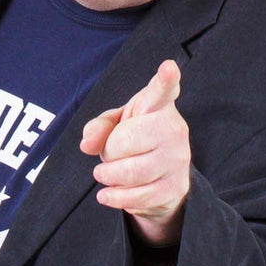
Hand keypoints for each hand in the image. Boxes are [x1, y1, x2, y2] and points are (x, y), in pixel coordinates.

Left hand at [79, 59, 190, 246]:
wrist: (162, 178)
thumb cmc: (136, 141)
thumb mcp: (115, 126)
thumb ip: (98, 127)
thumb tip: (87, 145)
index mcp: (158, 106)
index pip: (162, 91)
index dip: (166, 79)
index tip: (168, 68)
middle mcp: (174, 130)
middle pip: (124, 141)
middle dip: (109, 151)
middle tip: (112, 153)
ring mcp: (178, 160)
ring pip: (129, 172)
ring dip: (108, 176)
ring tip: (105, 174)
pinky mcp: (176, 187)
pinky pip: (136, 197)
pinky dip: (114, 198)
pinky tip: (107, 194)